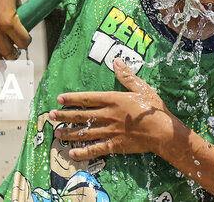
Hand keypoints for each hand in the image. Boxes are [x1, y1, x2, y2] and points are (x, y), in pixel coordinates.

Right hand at [0, 0, 29, 69]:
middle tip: (16, 55)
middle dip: (13, 56)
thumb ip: (19, 18)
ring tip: (4, 65)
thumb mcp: (18, 3)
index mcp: (9, 21)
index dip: (26, 44)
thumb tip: (23, 31)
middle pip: (6, 52)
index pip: (22, 42)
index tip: (25, 43)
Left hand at [50, 58, 173, 159]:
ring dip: (69, 133)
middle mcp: (108, 115)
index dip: (72, 98)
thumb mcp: (142, 88)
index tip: (59, 99)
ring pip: (85, 132)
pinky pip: (95, 150)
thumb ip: (127, 76)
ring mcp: (110, 132)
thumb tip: (117, 61)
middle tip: (51, 116)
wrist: (162, 131)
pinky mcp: (114, 145)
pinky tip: (72, 154)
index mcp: (114, 100)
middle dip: (65, 115)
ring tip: (57, 133)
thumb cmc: (153, 108)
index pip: (88, 98)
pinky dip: (82, 152)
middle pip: (82, 115)